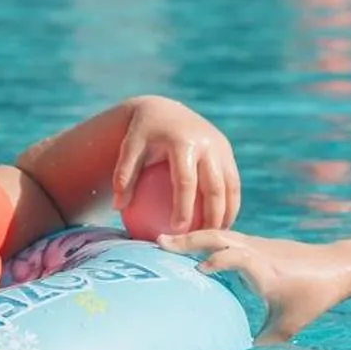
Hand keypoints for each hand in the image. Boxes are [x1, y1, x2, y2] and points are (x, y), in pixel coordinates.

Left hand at [111, 96, 240, 233]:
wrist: (164, 109)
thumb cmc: (142, 134)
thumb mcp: (129, 148)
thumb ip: (123, 174)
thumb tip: (118, 206)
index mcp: (183, 141)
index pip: (186, 181)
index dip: (184, 208)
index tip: (178, 231)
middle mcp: (207, 142)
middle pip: (214, 186)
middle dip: (212, 216)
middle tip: (203, 240)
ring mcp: (221, 145)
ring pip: (229, 186)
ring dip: (227, 213)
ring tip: (217, 236)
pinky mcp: (227, 150)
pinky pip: (232, 181)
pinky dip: (229, 203)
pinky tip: (220, 224)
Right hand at [158, 228, 349, 341]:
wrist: (338, 266)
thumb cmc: (314, 296)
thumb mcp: (288, 326)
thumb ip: (262, 342)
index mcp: (264, 270)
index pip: (236, 256)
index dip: (216, 260)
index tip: (198, 271)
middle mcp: (257, 252)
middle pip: (219, 236)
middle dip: (189, 240)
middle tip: (159, 242)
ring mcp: (257, 243)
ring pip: (220, 233)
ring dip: (193, 236)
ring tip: (165, 241)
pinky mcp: (258, 243)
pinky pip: (227, 236)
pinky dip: (205, 238)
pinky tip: (190, 245)